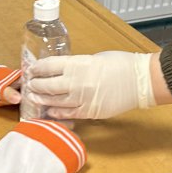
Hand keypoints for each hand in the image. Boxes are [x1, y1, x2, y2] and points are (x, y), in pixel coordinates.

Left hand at [23, 51, 155, 119]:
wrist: (141, 81)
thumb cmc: (121, 64)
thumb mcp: (95, 58)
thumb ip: (78, 65)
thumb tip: (65, 70)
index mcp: (78, 64)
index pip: (49, 66)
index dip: (37, 68)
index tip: (32, 69)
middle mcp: (77, 82)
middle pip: (47, 85)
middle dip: (36, 85)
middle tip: (30, 85)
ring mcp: (82, 98)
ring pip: (54, 101)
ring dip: (42, 99)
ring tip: (34, 98)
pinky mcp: (90, 111)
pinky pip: (68, 114)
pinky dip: (57, 113)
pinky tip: (50, 110)